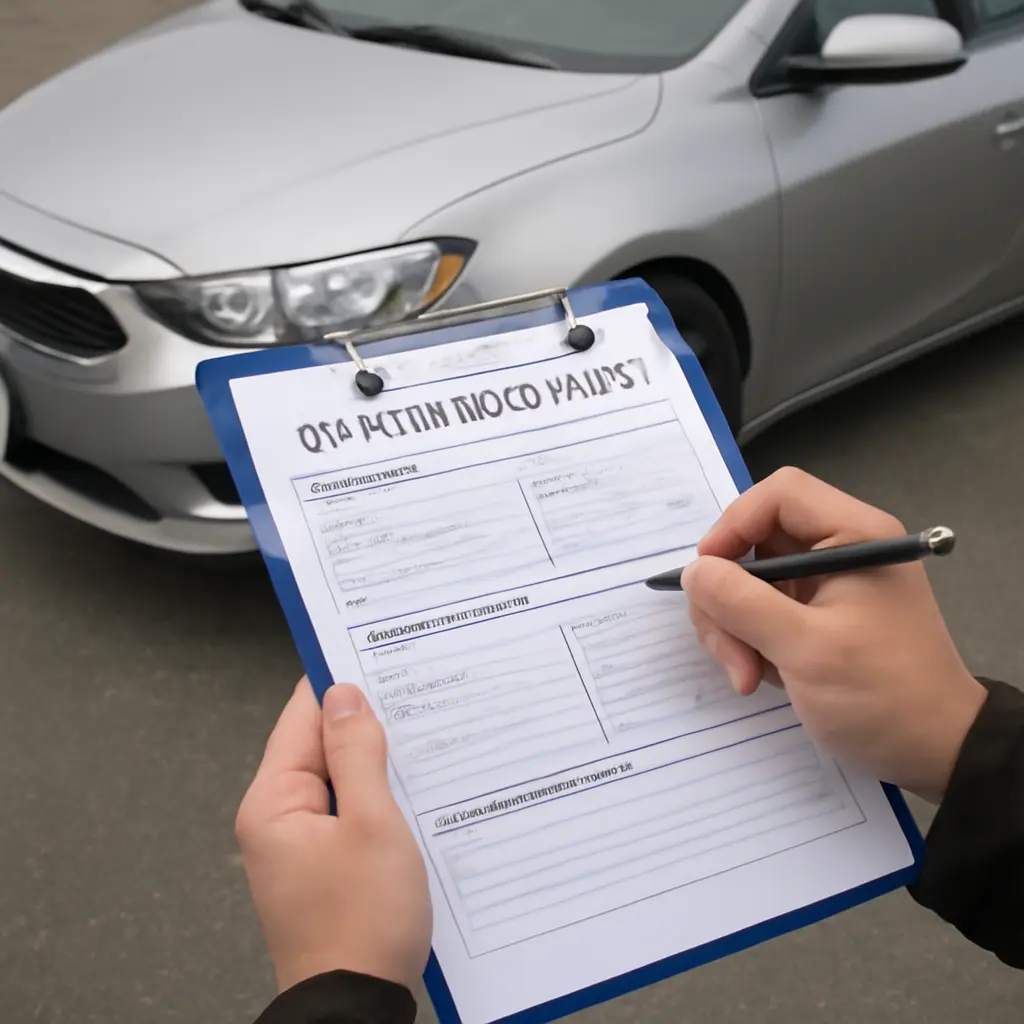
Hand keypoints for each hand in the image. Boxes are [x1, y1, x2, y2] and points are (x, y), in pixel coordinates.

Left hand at [236, 680, 431, 992]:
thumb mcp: (371, 824)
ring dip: (376, 765)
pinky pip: (348, 812)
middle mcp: (275, 819)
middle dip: (365, 726)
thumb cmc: (363, 922)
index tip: (377, 656)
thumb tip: (344, 695)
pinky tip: (412, 794)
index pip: (302, 717)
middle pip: (320, 746)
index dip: (340, 684)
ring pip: (339, 780)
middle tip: (415, 700)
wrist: (356, 1009)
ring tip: (421, 744)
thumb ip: (357, 753)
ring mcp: (298, 845)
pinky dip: (377, 799)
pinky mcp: (322, 865)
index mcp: (272, 802)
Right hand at [682, 467, 986, 803]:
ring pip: (748, 580)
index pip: (779, 495)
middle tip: (730, 651)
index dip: (734, 525)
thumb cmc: (881, 694)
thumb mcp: (805, 649)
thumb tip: (694, 572)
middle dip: (729, 597)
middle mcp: (839, 550)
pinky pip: (760, 610)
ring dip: (733, 627)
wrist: (934, 751)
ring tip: (746, 675)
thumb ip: (741, 603)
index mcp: (854, 536)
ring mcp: (824, 584)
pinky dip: (749, 641)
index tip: (708, 576)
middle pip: (754, 542)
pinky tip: (763, 676)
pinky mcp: (814, 615)